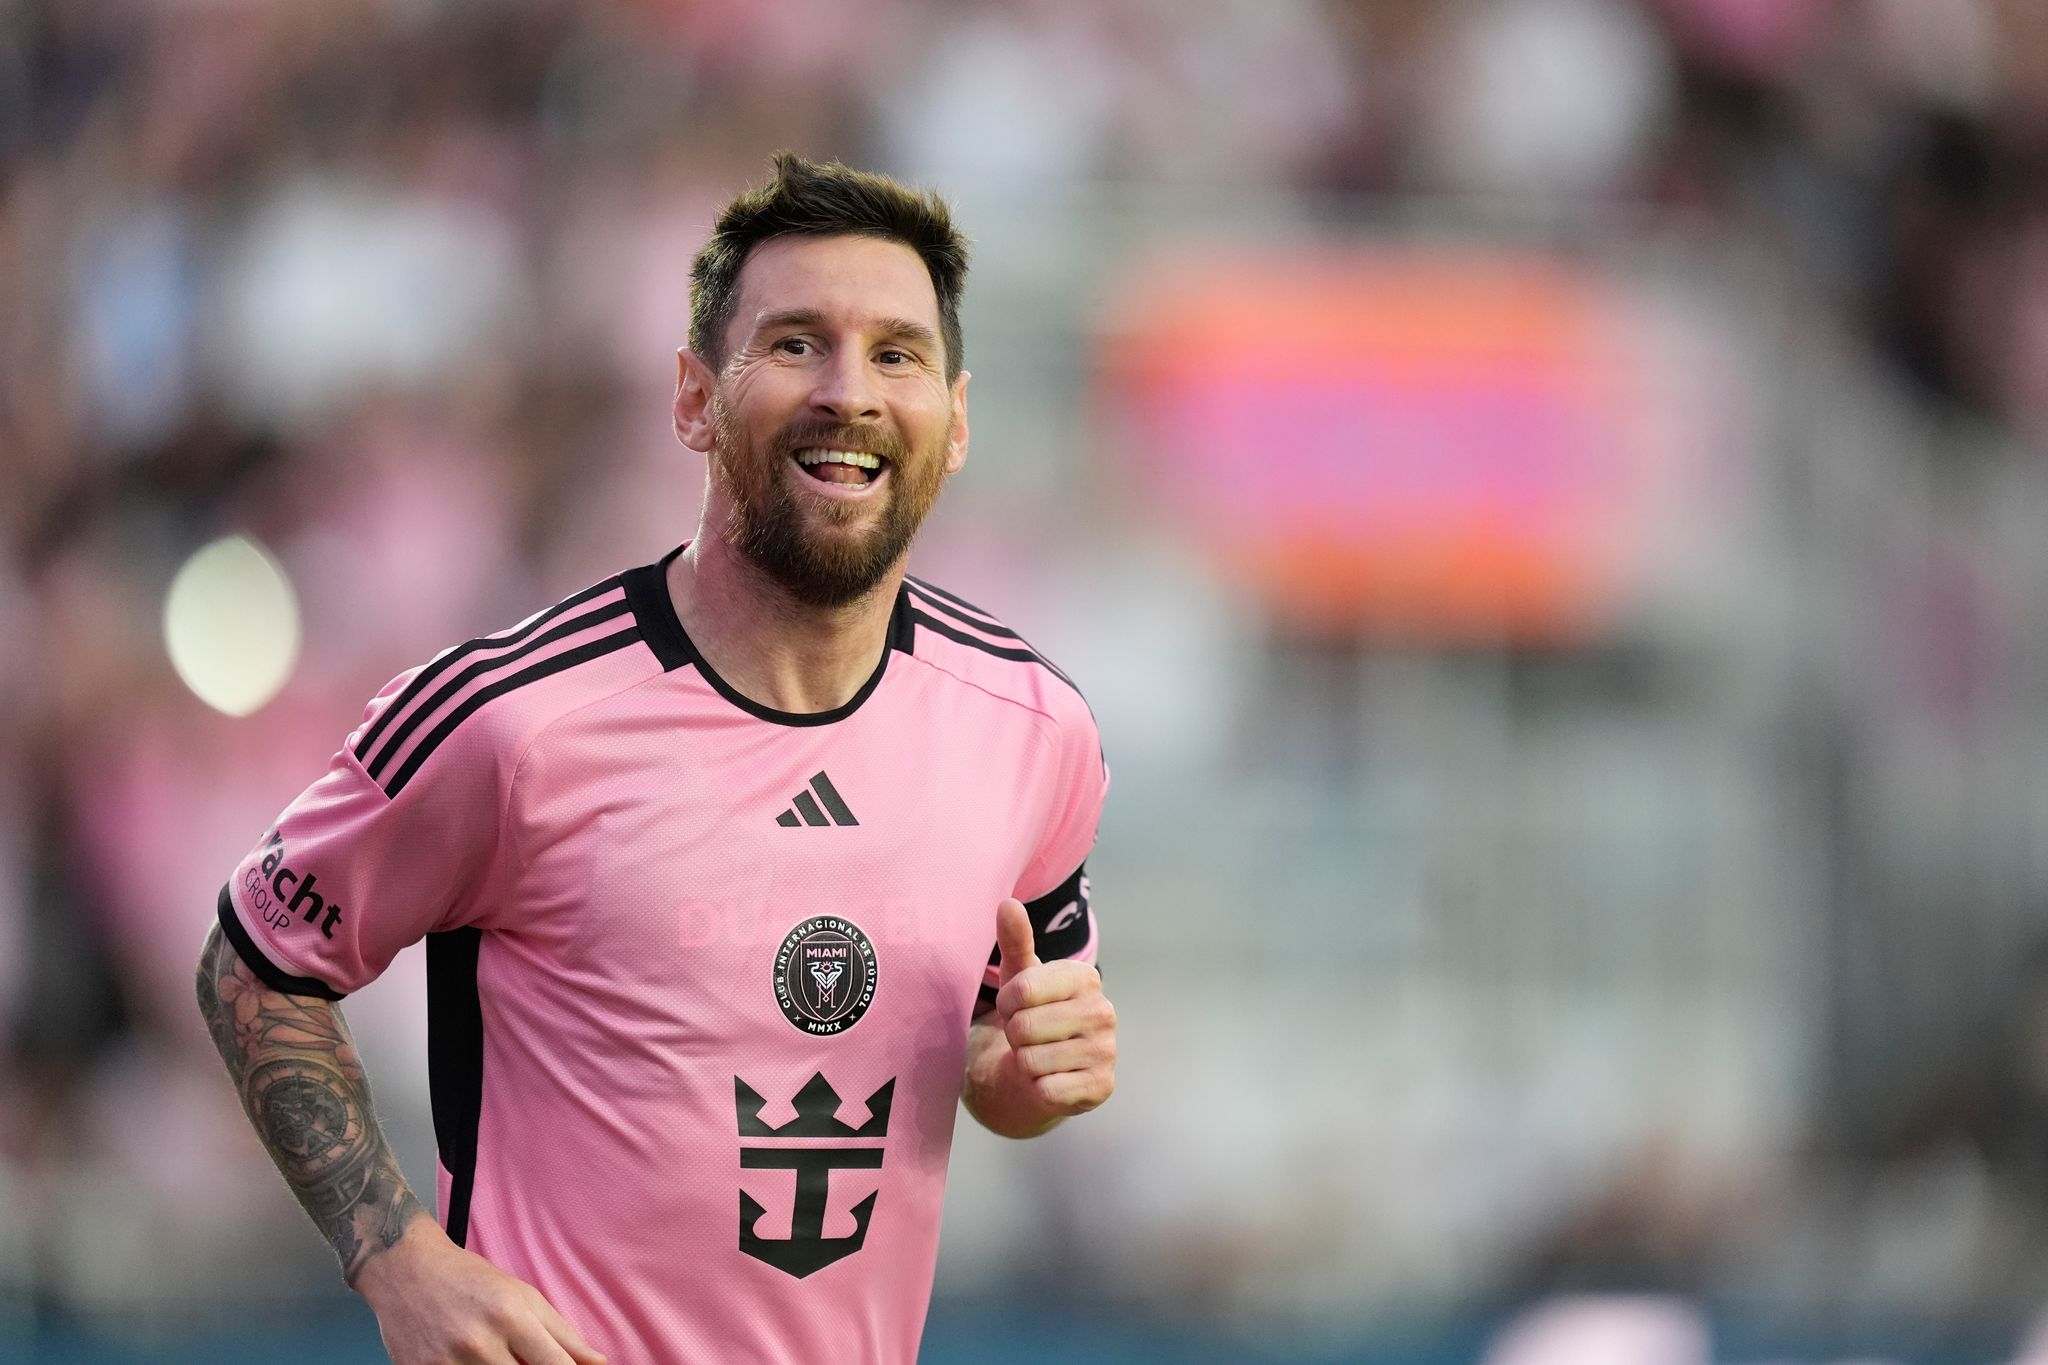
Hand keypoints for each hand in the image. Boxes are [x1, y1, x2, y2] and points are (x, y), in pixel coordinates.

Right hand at [355, 1220, 605, 1364]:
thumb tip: (599, 1364)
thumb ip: (563, 1333)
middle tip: (522, 1359)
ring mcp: (447, 1362)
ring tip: (496, 1357)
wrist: (405, 1269)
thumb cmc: (471, 1280)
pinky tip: (471, 1363)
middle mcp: (480, 1342)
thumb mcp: (522, 1295)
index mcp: (512, 1316)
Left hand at [991, 896, 1116, 1119]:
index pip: (1021, 990)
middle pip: (1024, 1027)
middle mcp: (1104, 1012)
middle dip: (1014, 1035)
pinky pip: (1046, 1089)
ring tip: (1038, 1055)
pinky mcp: (1101, 1088)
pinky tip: (1049, 1079)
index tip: (1015, 1007)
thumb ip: (1015, 941)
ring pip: (1030, 1060)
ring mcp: (1107, 1052)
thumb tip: (1007, 903)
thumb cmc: (1031, 1016)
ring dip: (1023, 1062)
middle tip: (1027, 1036)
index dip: (1006, 1003)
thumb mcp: (1019, 978)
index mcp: (1086, 978)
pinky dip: (1037, 1088)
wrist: (1041, 1071)